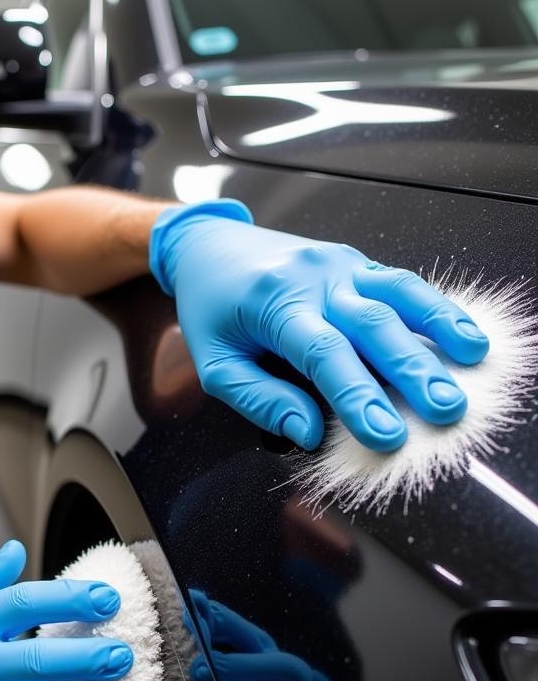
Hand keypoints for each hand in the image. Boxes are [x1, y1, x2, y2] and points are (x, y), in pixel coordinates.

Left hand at [149, 202, 489, 450]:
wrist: (208, 246)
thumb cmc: (210, 308)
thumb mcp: (216, 363)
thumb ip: (259, 399)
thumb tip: (309, 432)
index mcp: (273, 303)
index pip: (323, 354)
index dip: (356, 396)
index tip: (383, 434)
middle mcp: (311, 278)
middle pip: (371, 324)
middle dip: (412, 369)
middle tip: (444, 409)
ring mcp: (338, 264)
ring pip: (396, 293)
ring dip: (439, 327)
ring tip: (472, 360)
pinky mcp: (355, 262)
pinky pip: (399, 282)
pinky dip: (433, 307)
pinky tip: (459, 332)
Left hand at [187, 588, 335, 680]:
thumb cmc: (209, 668)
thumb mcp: (208, 641)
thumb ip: (206, 621)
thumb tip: (195, 599)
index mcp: (268, 653)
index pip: (262, 640)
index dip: (233, 637)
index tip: (196, 641)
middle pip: (293, 671)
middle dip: (246, 669)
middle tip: (201, 673)